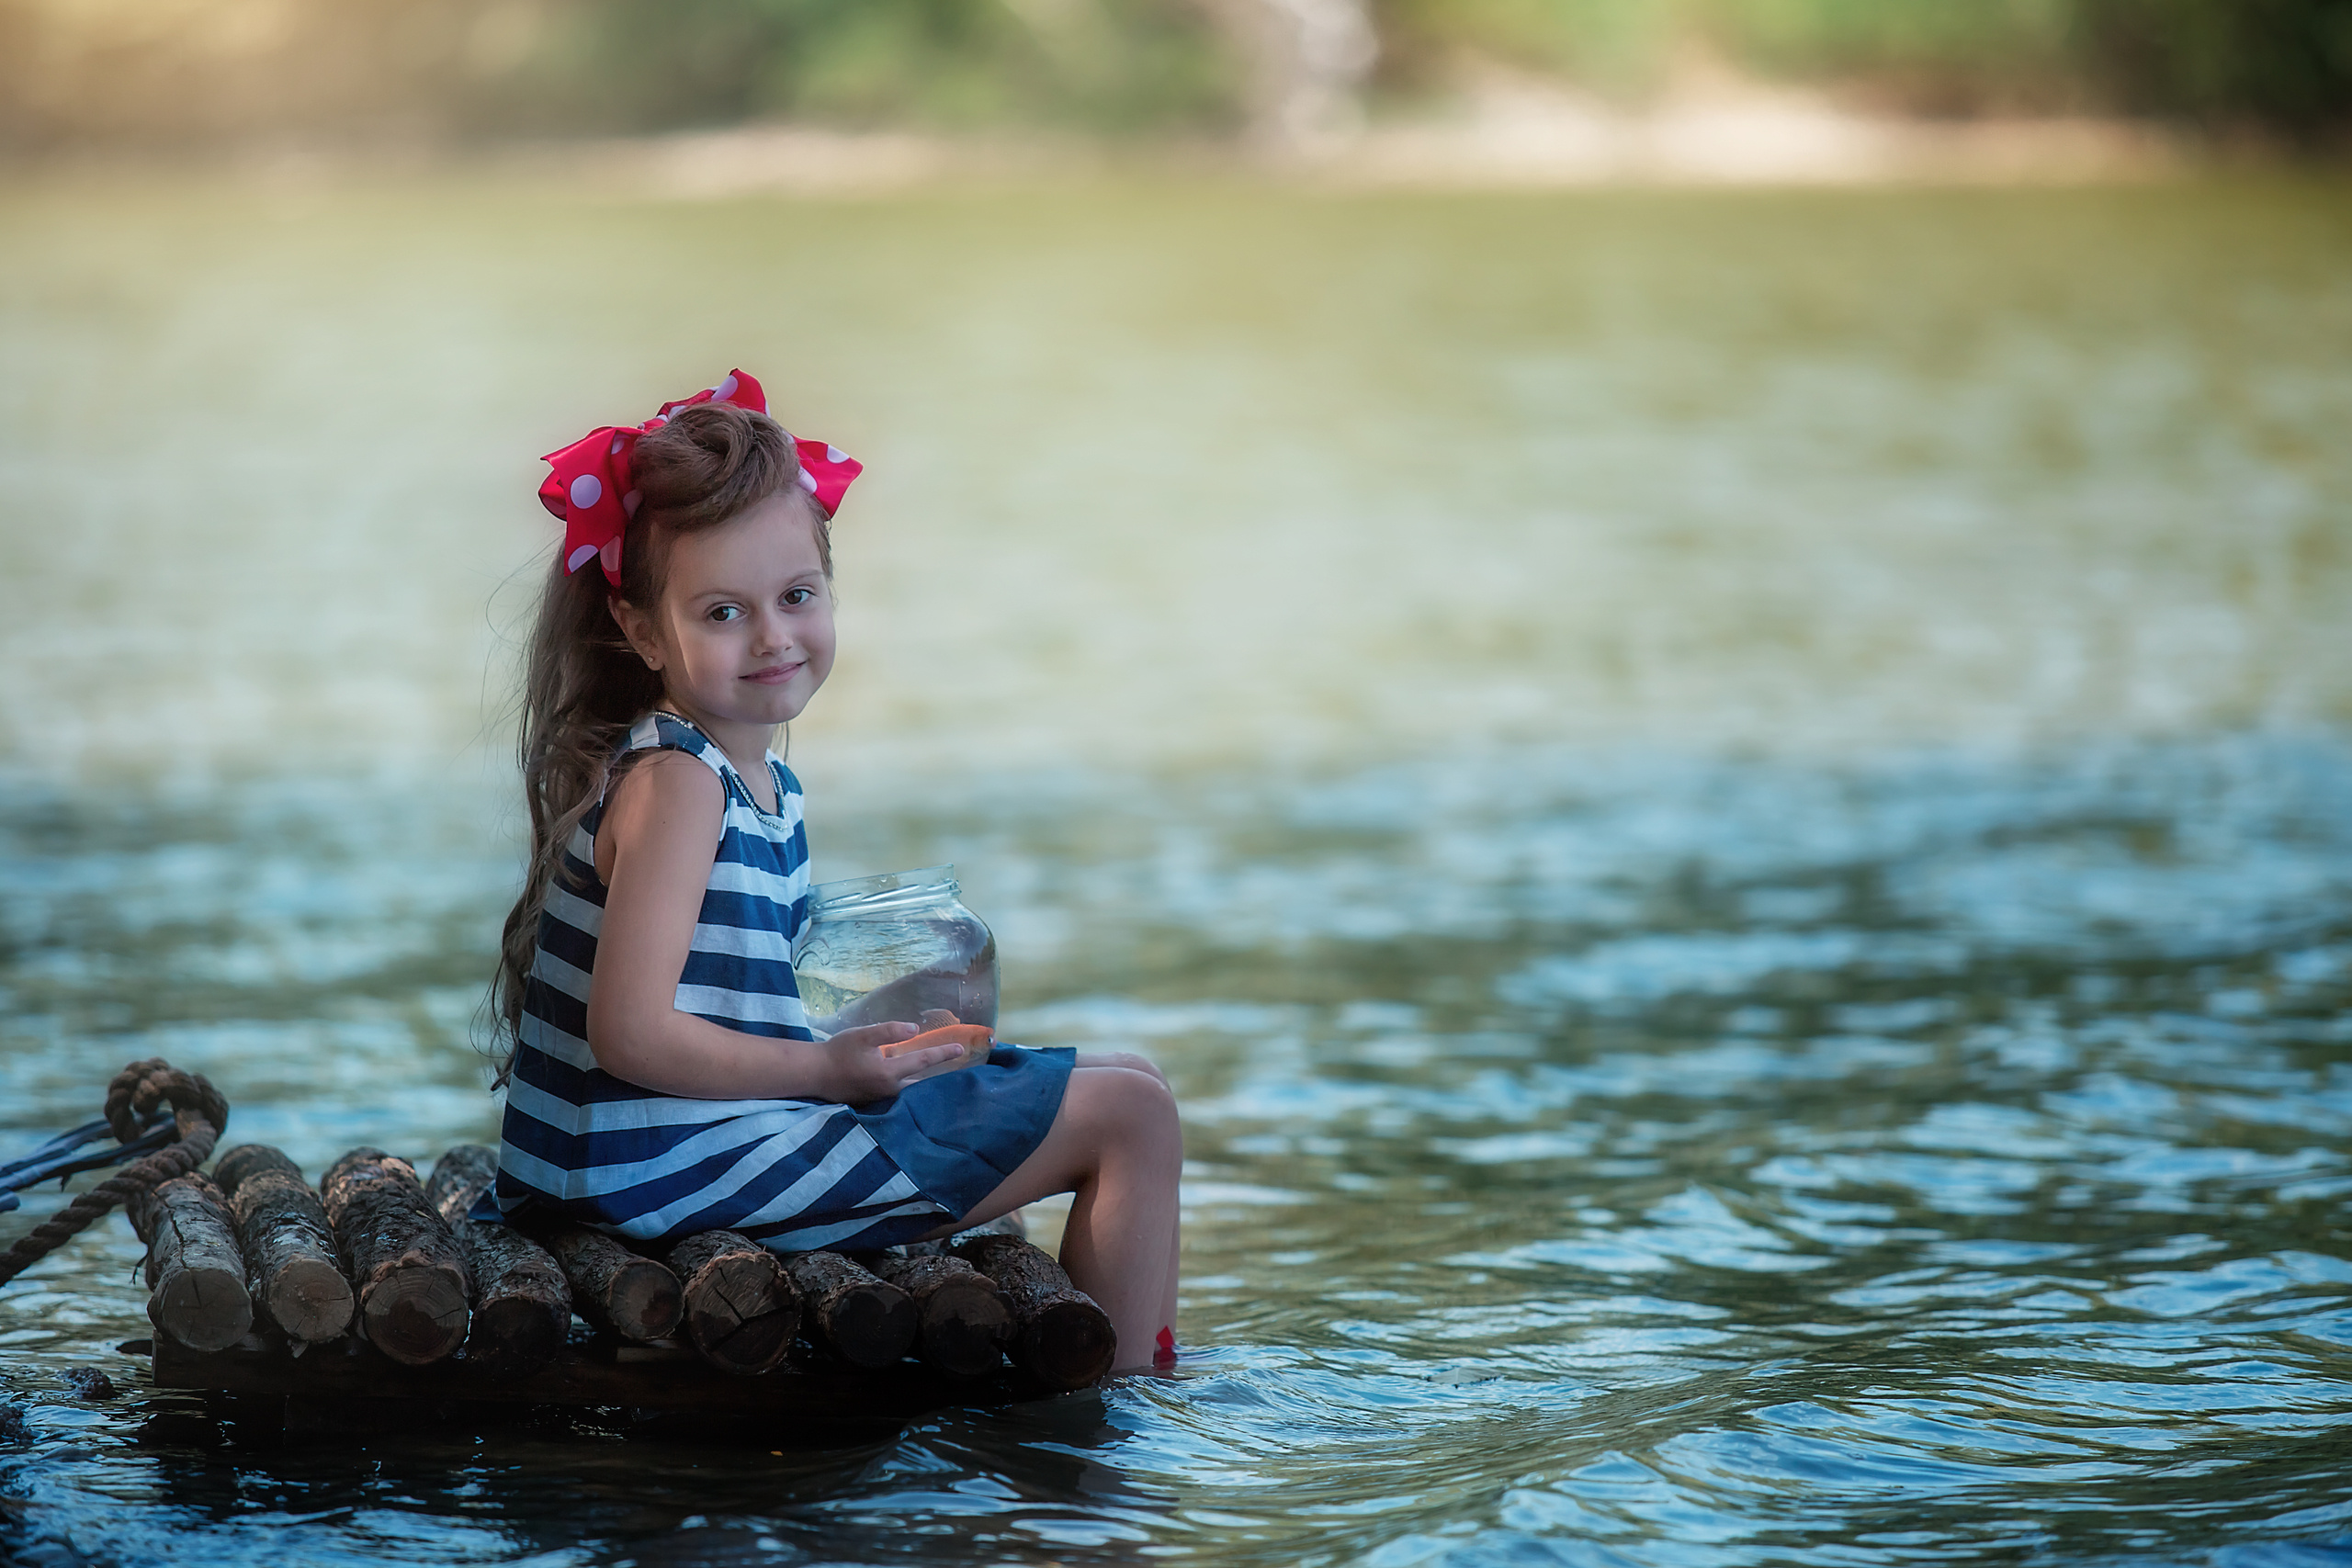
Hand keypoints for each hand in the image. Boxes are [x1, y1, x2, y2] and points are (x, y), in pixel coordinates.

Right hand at [821, 1020, 969, 1102]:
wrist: (813, 1074)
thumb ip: (889, 1031)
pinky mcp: (872, 1103)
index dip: (943, 1053)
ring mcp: (880, 1100)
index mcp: (889, 1073)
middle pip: (921, 1084)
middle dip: (939, 1077)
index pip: (923, 1061)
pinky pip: (897, 1098)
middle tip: (956, 1070)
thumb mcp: (863, 1036)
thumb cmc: (837, 1052)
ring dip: (924, 1085)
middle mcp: (889, 1090)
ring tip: (939, 1077)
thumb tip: (915, 1029)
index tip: (961, 1049)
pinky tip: (912, 1084)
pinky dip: (909, 1091)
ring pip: (909, 1093)